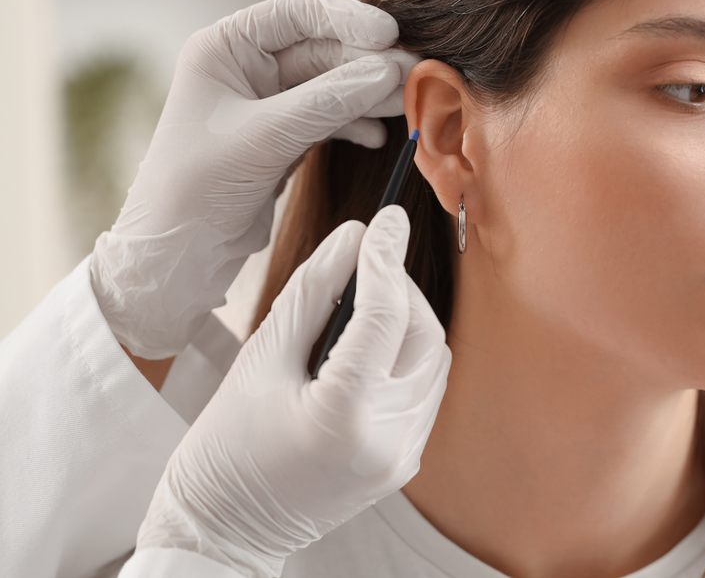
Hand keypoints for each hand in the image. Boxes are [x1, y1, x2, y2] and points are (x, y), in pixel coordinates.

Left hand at [90, 0, 419, 358]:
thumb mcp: (265, 137)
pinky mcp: (283, 138)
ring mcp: (267, 104)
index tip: (390, 36)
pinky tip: (377, 137)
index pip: (297, 14)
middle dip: (369, 62)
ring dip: (370, 94)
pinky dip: (357, 124)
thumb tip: (388, 73)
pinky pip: (331, 118)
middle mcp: (246, 68)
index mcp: (225, 48)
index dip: (347, 19)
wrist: (179, 253)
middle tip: (414, 75)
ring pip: (333, 85)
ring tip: (407, 104)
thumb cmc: (195, 188)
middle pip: (323, 49)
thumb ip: (329, 101)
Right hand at [132, 208, 449, 577]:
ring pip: (434, 361)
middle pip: (424, 335)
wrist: (225, 530)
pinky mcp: (405, 462)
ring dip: (408, 321)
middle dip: (402, 288)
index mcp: (343, 416)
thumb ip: (312, 292)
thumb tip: (353, 237)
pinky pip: (426, 391)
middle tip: (367, 263)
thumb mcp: (259, 359)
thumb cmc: (226, 447)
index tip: (388, 218)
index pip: (385, 315)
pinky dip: (406, 356)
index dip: (386, 257)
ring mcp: (402, 456)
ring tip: (365, 302)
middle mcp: (387, 439)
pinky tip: (370, 344)